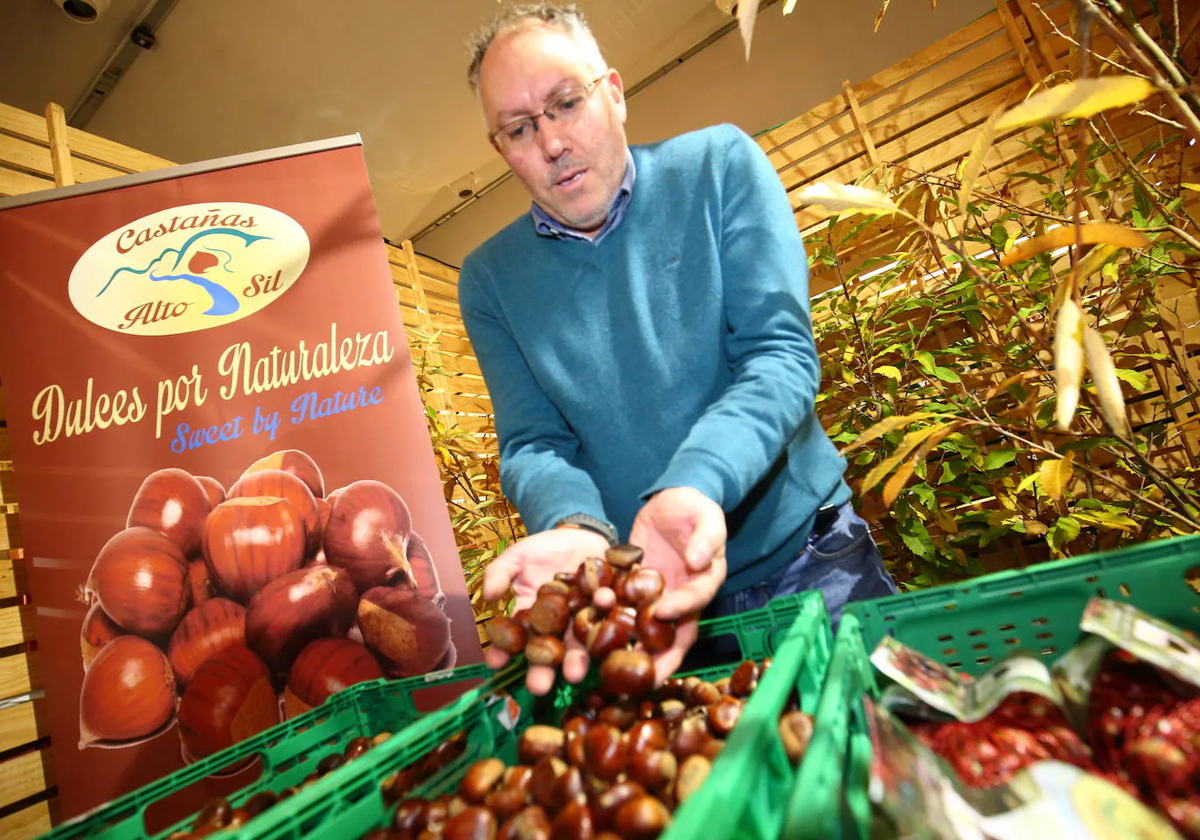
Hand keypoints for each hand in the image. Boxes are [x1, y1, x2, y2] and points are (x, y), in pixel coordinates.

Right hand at [482, 526, 610, 694]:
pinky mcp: (608, 611)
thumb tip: (488, 596)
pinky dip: (608, 622)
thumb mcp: (517, 557)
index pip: (514, 640)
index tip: (494, 663)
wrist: (579, 535)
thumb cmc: (542, 550)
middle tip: (538, 687)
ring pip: (581, 647)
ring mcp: (584, 623)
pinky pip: (610, 620)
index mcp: (532, 619)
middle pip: (549, 654)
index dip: (502, 652)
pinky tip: (603, 622)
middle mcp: (558, 629)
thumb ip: (500, 573)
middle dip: (543, 671)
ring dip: (577, 661)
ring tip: (573, 673)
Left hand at [627, 486, 726, 683]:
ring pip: (647, 630)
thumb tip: (699, 559)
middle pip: (675, 633)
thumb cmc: (694, 508)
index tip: (662, 611)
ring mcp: (657, 596)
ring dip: (633, 650)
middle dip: (661, 657)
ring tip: (614, 670)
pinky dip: (610, 625)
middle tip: (645, 679)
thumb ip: (706, 536)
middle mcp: (681, 596)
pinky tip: (590, 640)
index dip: (682, 607)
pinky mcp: (634, 590)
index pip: (695, 599)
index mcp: (704, 580)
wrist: (670, 502)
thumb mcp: (706, 516)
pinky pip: (624, 610)